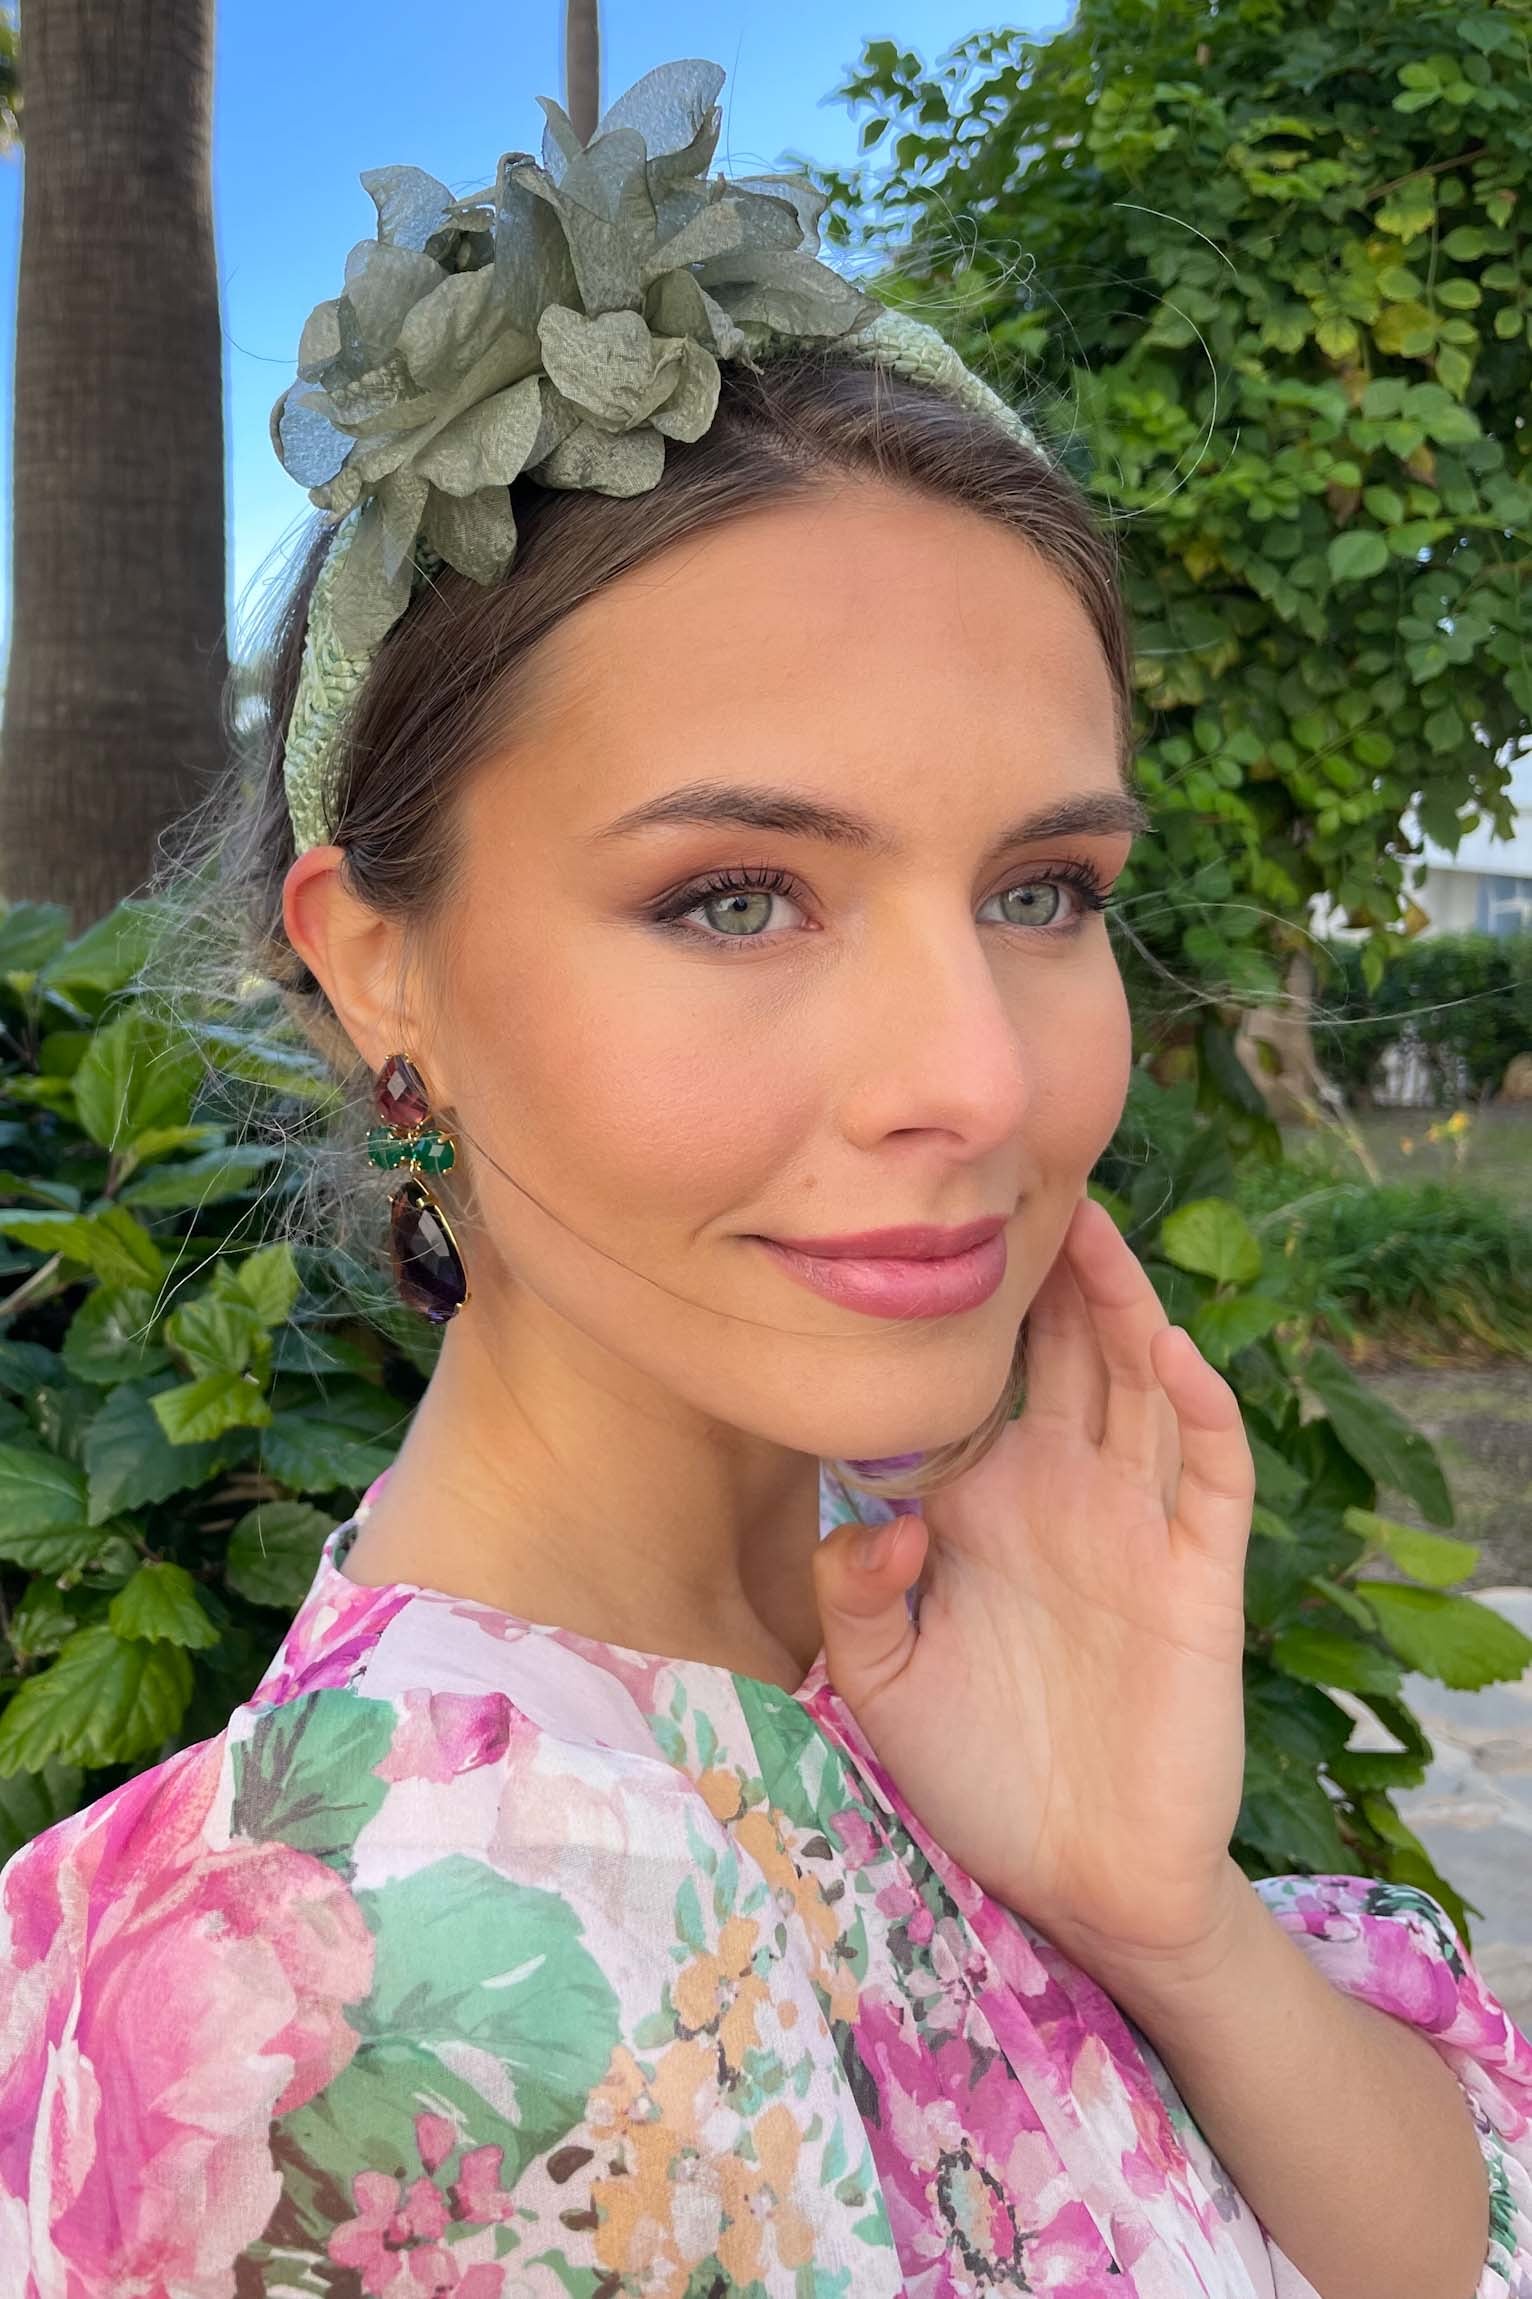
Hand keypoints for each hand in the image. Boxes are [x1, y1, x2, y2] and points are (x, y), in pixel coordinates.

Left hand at [813, 1191, 1256, 1985]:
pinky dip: (1197, 1409)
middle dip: (1043, 1270)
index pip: (977, 1378)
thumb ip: (856, 1595)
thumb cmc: (975, 1773)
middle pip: (1061, 1353)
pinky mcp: (1197, 1578)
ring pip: (1135, 1387)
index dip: (961, 1302)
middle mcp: (1060, 1495)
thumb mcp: (882, 1682)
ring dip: (1118, 1307)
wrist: (1073, 1878)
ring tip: (1087, 1225)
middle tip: (1011, 1172)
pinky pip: (1207, 1476)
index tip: (920, 1213)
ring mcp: (1134, 1529)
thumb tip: (874, 1514)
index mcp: (983, 1504)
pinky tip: (1169, 1350)